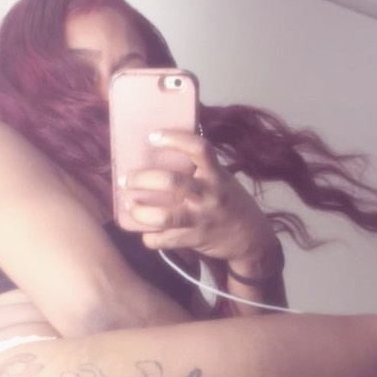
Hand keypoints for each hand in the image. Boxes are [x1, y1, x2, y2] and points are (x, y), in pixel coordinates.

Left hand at [119, 129, 275, 264]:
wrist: (251, 238)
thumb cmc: (230, 202)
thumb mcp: (223, 178)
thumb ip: (201, 166)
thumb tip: (172, 142)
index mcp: (217, 175)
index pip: (199, 149)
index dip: (175, 139)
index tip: (153, 137)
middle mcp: (209, 196)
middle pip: (172, 182)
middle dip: (142, 179)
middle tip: (125, 179)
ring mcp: (200, 219)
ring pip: (164, 217)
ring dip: (140, 211)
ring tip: (129, 204)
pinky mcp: (193, 239)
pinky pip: (164, 240)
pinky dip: (150, 237)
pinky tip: (146, 232)